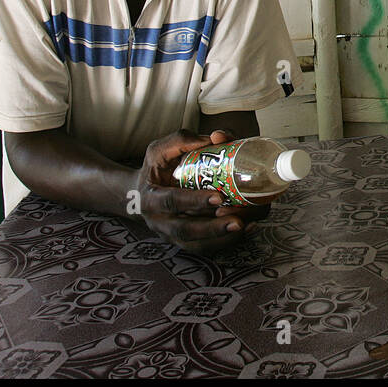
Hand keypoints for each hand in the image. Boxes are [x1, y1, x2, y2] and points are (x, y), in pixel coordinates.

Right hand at [133, 129, 265, 254]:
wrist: (140, 195)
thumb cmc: (156, 170)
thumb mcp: (159, 151)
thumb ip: (182, 140)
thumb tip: (217, 138)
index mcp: (150, 198)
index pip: (171, 201)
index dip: (194, 200)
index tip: (218, 196)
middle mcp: (160, 222)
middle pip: (185, 231)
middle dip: (212, 228)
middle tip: (238, 220)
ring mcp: (172, 236)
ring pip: (197, 245)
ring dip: (223, 238)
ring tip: (246, 224)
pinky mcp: (185, 242)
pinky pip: (206, 248)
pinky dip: (226, 242)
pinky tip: (247, 228)